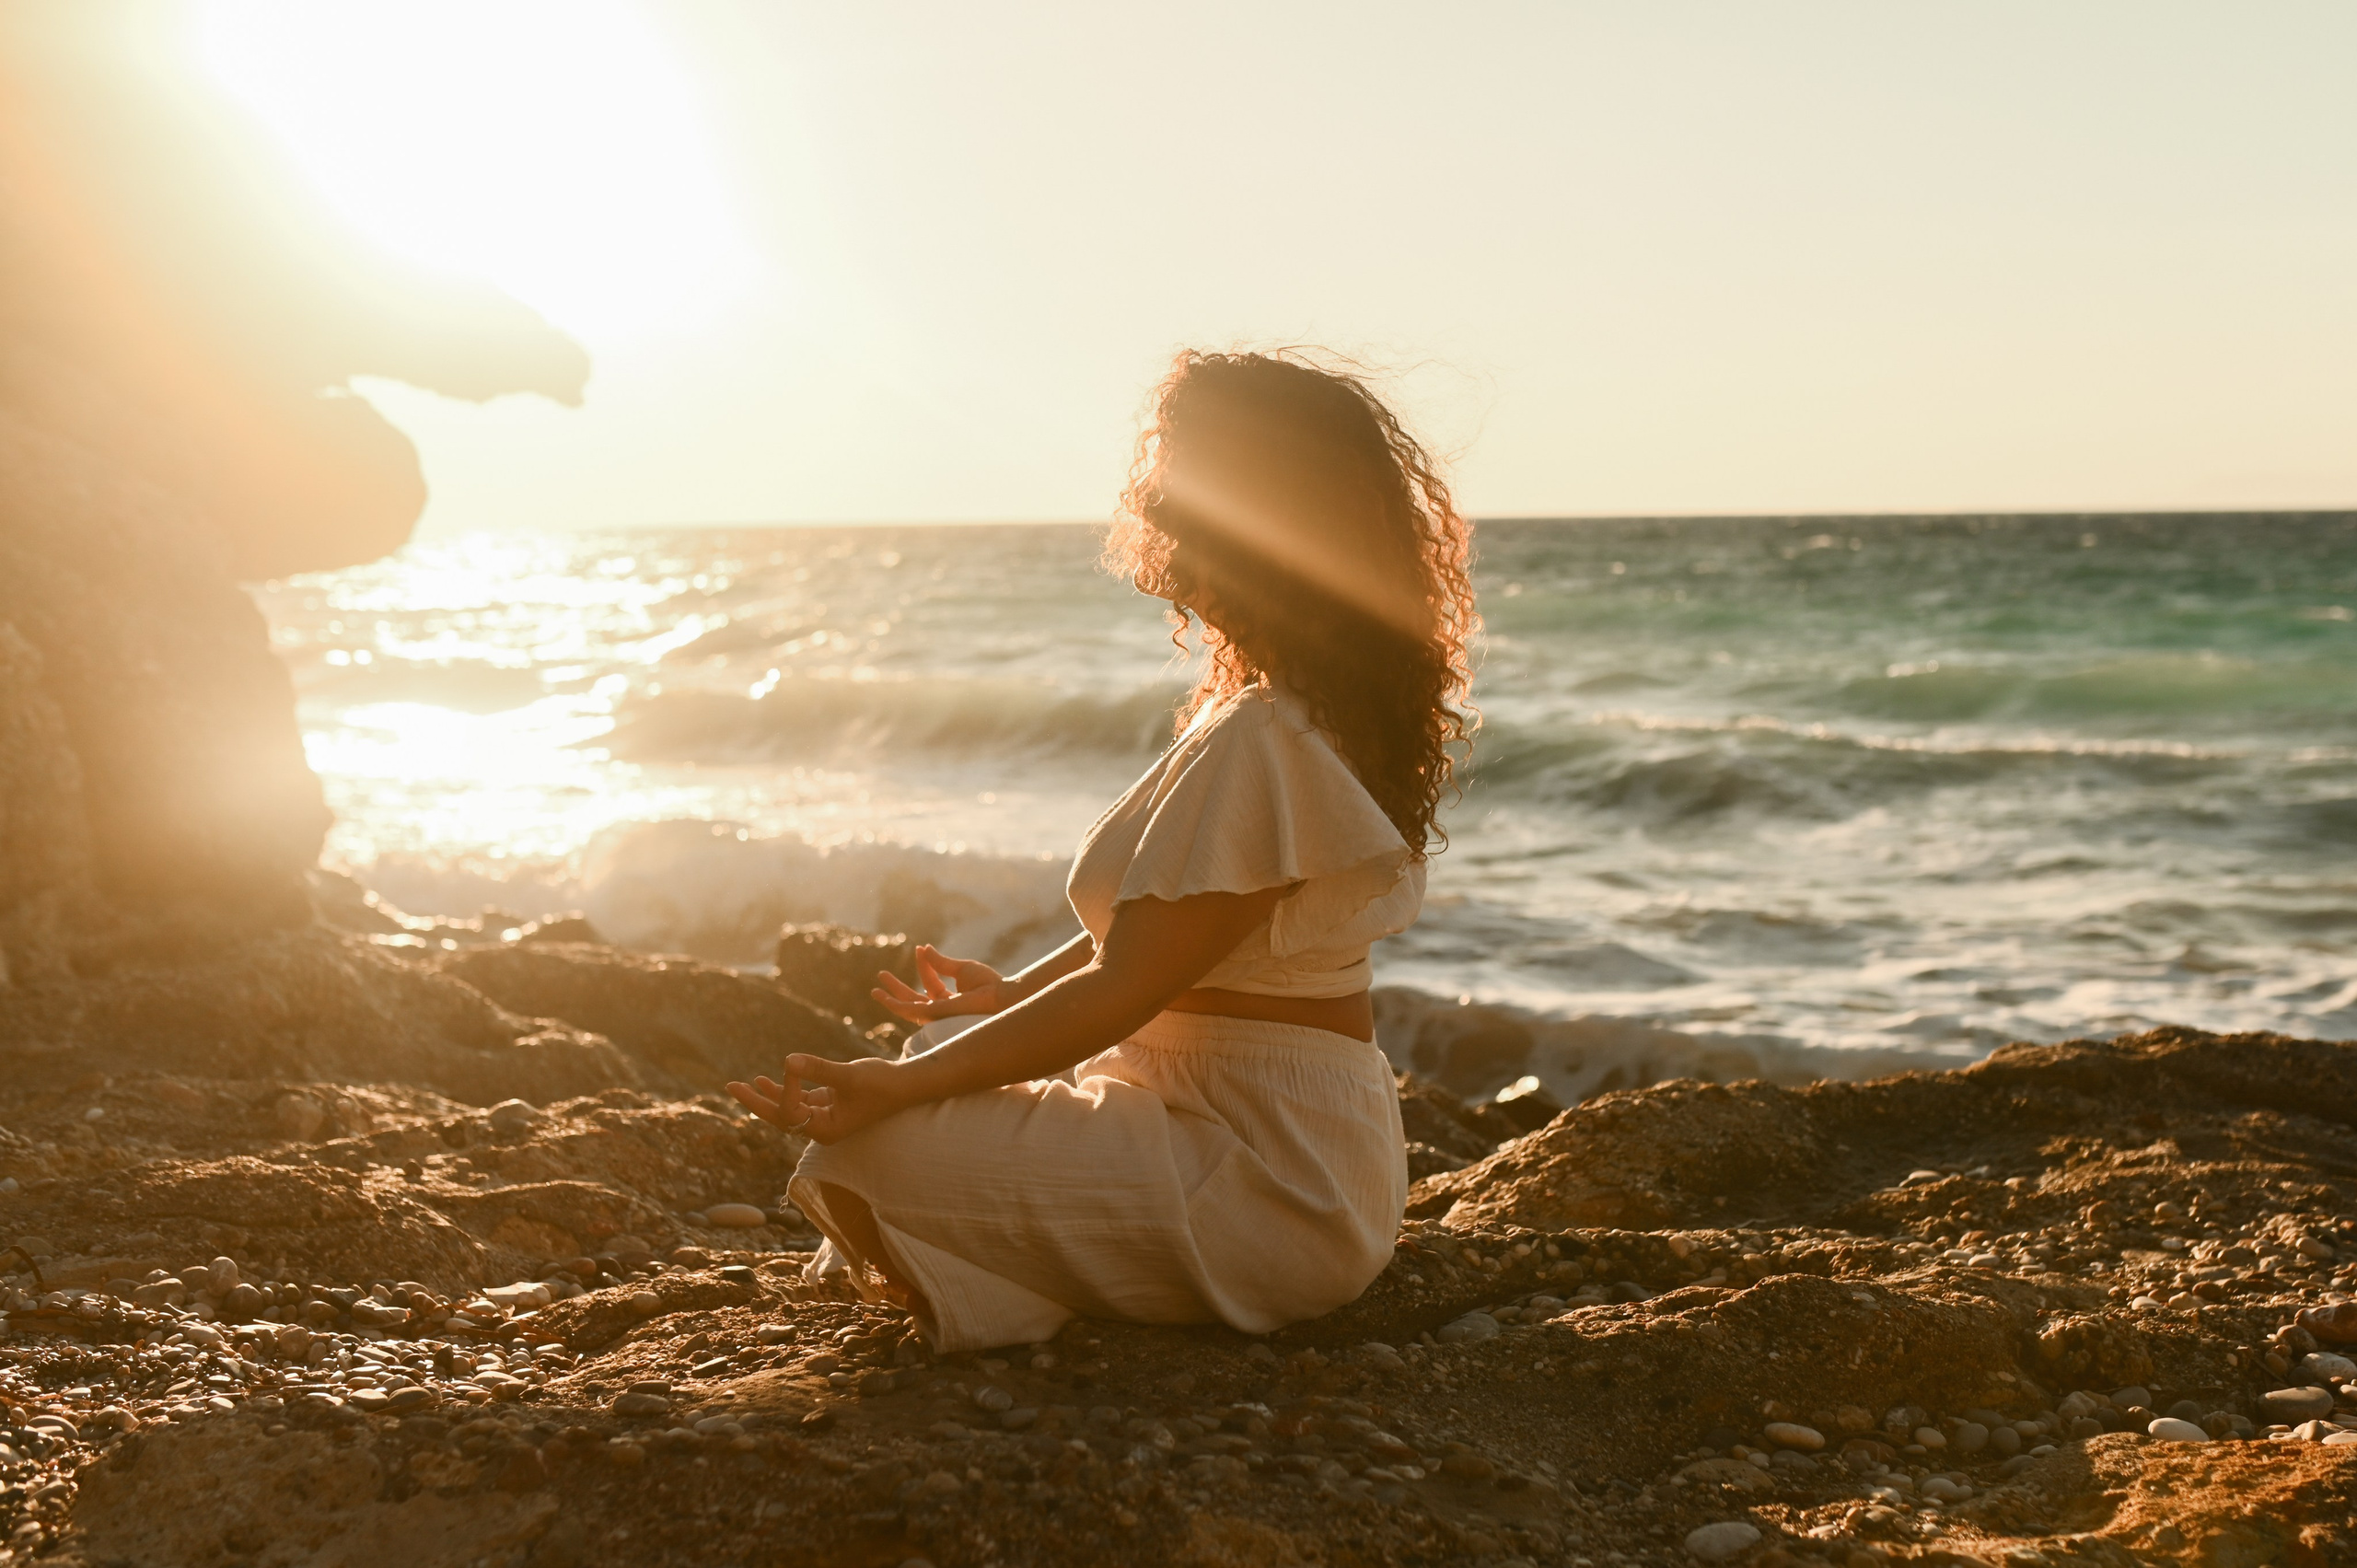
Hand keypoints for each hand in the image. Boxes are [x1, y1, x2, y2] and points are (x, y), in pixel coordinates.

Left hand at [728, 1054, 912, 1144]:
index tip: (792, 1064)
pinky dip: (784, 1089)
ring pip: (787, 1108)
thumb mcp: (848, 1076)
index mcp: (826, 1131)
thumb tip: (787, 1060)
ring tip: (742, 1085)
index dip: (784, 1089)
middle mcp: (821, 1128)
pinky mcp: (828, 1104)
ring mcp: (824, 1117)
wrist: (906, 1085)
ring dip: (766, 1095)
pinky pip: (798, 1099)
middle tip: (730, 1088)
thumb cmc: (881, 1084)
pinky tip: (764, 1081)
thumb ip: (817, 1069)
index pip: (792, 1112)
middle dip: (755, 1102)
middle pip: (780, 1117)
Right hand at [872, 944, 1014, 1024]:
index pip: (931, 982)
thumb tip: (926, 947)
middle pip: (914, 999)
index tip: (921, 947)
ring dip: (890, 998)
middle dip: (897, 988)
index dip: (924, 964)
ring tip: (875, 988)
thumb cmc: (989, 984)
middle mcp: (942, 1010)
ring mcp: (938, 1015)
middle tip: (882, 974)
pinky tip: (884, 997)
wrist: (1001, 995)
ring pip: (908, 1008)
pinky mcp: (935, 1015)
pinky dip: (896, 1005)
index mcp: (951, 1000)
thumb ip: (941, 962)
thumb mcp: (961, 969)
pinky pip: (911, 1011)